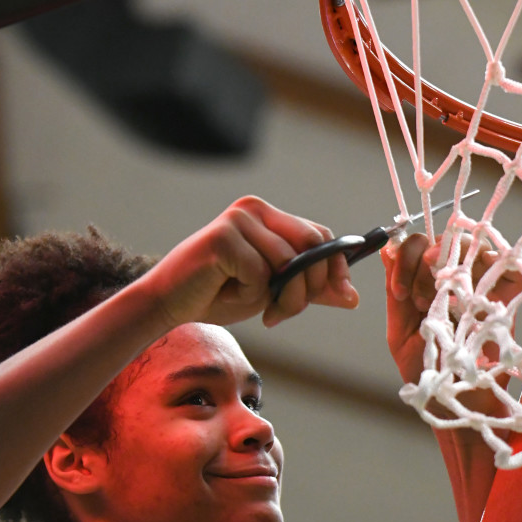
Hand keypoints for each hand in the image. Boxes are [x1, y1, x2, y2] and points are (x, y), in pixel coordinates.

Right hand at [146, 196, 359, 328]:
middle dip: (310, 287)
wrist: (168, 303)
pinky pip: (259, 274)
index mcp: (269, 216)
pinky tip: (226, 292)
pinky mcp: (223, 237)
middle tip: (284, 312)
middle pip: (312, 245)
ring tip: (253, 305)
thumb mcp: (274, 293)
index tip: (344, 295)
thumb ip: (310, 289)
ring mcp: (238, 219)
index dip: (337, 267)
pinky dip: (249, 295)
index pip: (321, 234)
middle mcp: (255, 209)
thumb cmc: (220, 294)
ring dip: (279, 297)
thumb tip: (353, 297)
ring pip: (289, 263)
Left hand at [382, 233, 521, 411]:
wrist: (459, 402)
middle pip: (441, 240)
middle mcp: (453, 280)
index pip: (415, 248)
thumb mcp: (402, 332)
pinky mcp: (506, 294)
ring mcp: (480, 284)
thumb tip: (387, 250)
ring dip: (450, 265)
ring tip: (443, 301)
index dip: (404, 260)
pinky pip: (503, 264)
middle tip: (421, 300)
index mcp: (426, 285)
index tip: (400, 293)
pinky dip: (486, 267)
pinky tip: (469, 294)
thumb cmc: (432, 374)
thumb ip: (394, 292)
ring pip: (470, 245)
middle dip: (422, 264)